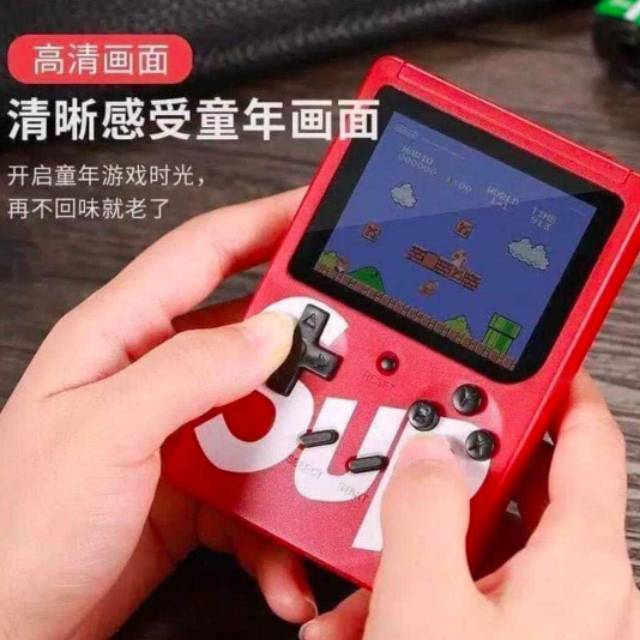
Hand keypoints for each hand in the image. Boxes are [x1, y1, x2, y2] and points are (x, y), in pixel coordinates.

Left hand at [0, 188, 316, 638]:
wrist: (10, 632)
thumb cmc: (18, 534)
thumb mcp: (103, 433)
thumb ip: (190, 372)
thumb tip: (269, 333)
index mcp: (118, 337)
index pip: (202, 252)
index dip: (263, 222)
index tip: (316, 213)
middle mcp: (152, 376)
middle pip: (248, 334)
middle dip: (304, 343)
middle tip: (353, 352)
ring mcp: (178, 431)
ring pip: (264, 411)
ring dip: (299, 444)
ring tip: (324, 468)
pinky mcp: (197, 483)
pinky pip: (258, 482)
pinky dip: (279, 518)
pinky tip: (282, 551)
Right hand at [302, 370, 639, 639]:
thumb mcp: (428, 604)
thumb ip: (424, 510)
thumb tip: (426, 457)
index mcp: (578, 563)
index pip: (586, 438)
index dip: (561, 386)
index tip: (534, 354)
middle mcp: (570, 589)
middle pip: (508, 493)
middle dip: (441, 485)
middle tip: (400, 467)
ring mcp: (537, 624)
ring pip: (469, 552)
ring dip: (405, 557)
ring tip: (354, 588)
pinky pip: (457, 598)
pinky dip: (408, 600)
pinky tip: (359, 628)